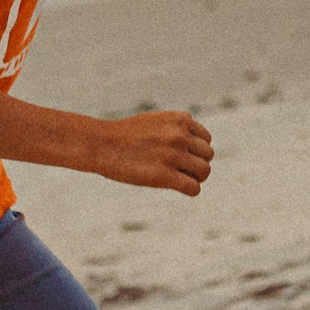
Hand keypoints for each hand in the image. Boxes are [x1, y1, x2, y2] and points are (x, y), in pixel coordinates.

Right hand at [92, 110, 214, 195]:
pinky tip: (179, 188)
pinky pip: (193, 188)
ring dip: (195, 178)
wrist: (101, 144)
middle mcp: (180, 135)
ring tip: (180, 179)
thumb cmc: (126, 135)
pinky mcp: (164, 176)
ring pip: (204, 171)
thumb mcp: (156, 121)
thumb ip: (177, 129)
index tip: (182, 157)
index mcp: (180, 119)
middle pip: (208, 155)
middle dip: (197, 164)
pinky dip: (190, 190)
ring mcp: (173, 155)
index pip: (206, 139)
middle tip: (181, 171)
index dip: (196, 150)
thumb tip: (196, 145)